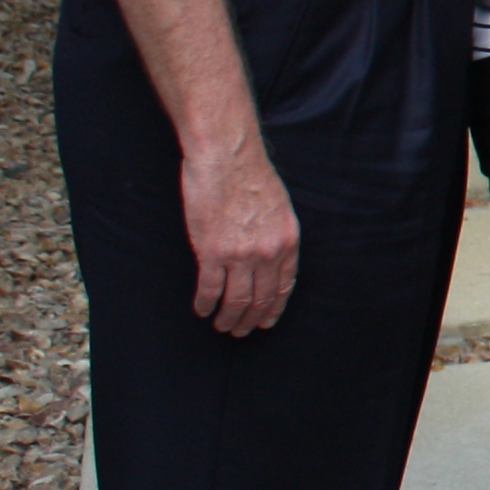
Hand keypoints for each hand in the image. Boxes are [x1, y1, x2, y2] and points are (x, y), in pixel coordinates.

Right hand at [180, 134, 299, 336]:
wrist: (227, 158)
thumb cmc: (251, 176)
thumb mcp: (280, 208)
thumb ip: (277, 235)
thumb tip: (270, 256)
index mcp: (288, 242)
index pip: (284, 287)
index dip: (274, 308)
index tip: (266, 321)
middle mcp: (268, 253)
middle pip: (261, 299)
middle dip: (251, 320)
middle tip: (241, 332)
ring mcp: (241, 255)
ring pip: (236, 301)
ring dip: (228, 319)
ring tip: (222, 326)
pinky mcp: (212, 252)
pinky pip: (210, 289)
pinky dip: (206, 304)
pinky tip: (202, 310)